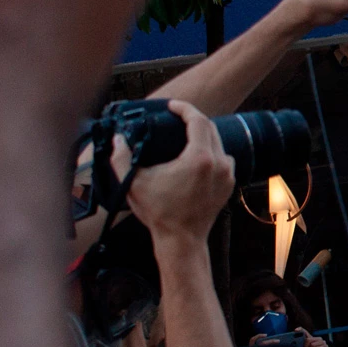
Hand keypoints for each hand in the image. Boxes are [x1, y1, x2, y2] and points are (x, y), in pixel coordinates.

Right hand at [126, 100, 235, 240]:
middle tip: (175, 117)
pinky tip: (196, 154)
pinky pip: (223, 158)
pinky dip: (211, 151)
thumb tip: (118, 139)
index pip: (198, 120)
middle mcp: (219, 163)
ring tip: (185, 134)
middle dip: (193, 119)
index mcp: (199, 159)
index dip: (184, 108)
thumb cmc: (159, 213)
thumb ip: (121, 159)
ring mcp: (227, 174)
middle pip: (210, 128)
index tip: (172, 105)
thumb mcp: (134, 184)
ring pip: (219, 143)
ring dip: (203, 135)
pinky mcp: (229, 184)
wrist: (181, 240)